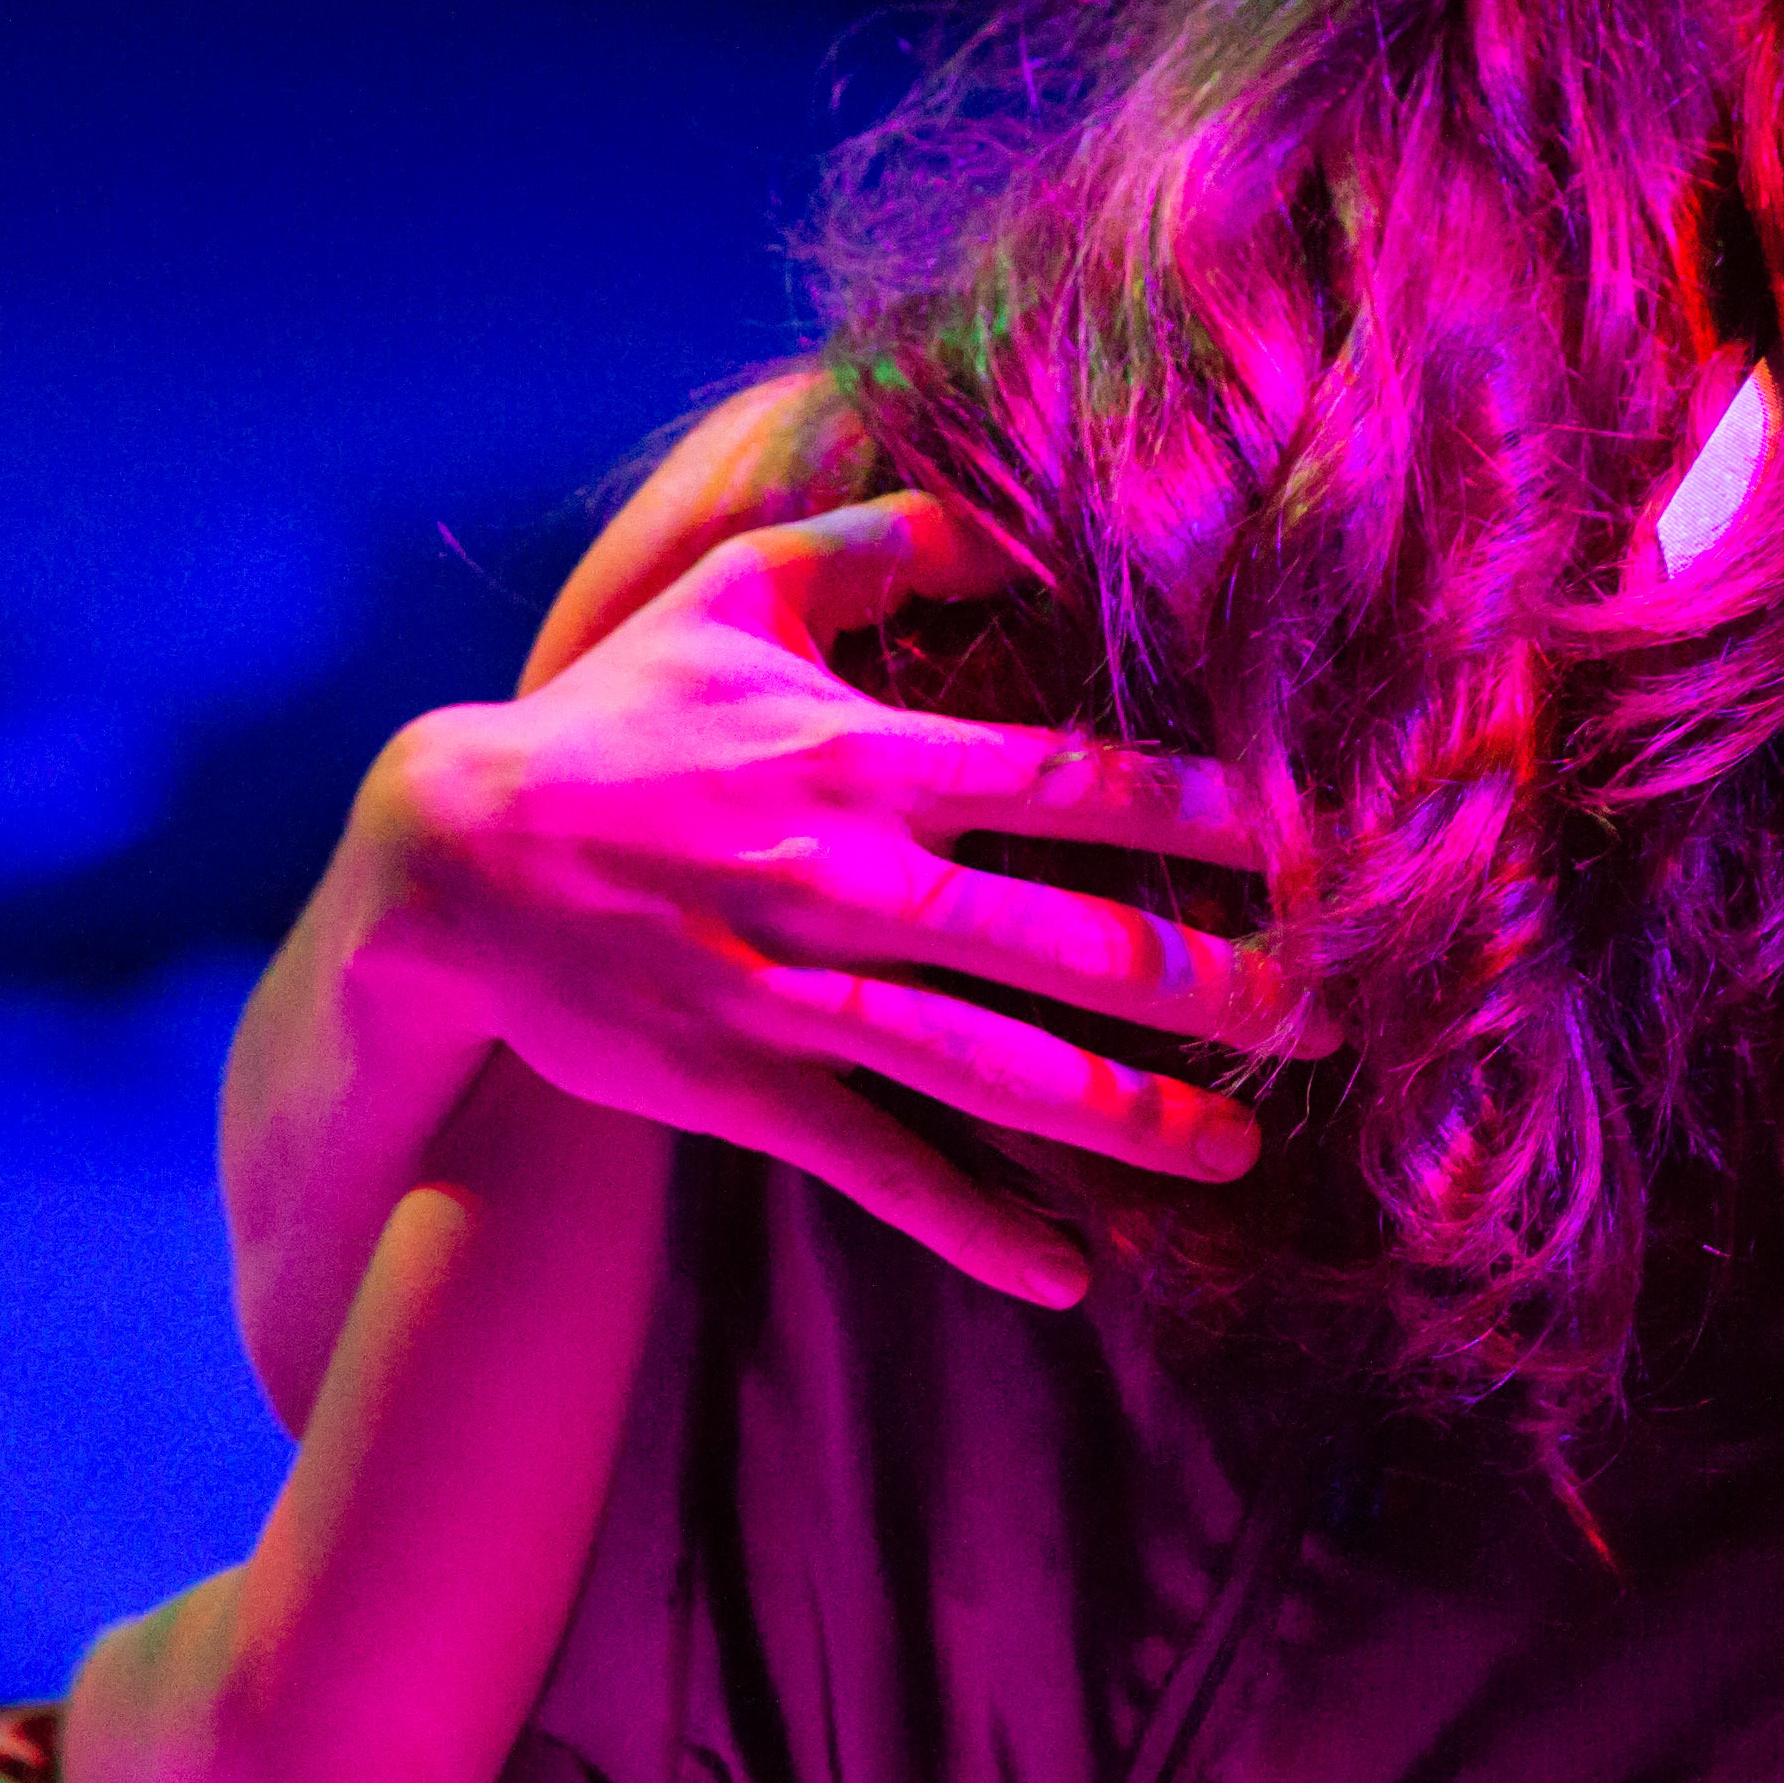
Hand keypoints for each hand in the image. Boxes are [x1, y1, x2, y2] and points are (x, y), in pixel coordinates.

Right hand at [353, 492, 1319, 1302]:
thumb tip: (1010, 509)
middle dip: (1207, 980)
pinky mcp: (744, 1086)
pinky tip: (1067, 1273)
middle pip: (1062, 938)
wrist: (451, 854)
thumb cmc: (614, 712)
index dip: (1193, 808)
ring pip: (993, 1068)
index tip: (1305, 838)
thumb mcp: (736, 588)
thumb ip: (881, 542)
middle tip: (1332, 1010)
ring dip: (1126, 1117)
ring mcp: (798, 992)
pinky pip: (880, 1167)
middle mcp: (851, 880)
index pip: (1064, 780)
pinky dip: (973, 1225)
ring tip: (1242, 1150)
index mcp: (864, 759)